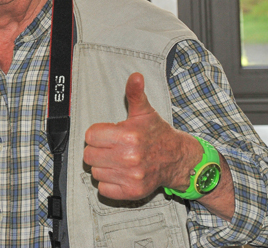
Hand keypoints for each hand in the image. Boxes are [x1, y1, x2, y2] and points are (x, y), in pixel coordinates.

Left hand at [83, 72, 199, 200]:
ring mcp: (131, 176)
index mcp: (128, 136)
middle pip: (89, 155)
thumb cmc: (157, 134)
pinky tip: (120, 173)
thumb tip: (135, 76)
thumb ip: (135, 94)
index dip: (97, 134)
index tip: (109, 134)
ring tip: (117, 159)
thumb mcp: (145, 112)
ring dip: (103, 166)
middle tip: (112, 147)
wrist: (178, 159)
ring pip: (95, 172)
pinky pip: (104, 189)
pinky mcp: (133, 192)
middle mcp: (129, 158)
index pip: (90, 136)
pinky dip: (109, 183)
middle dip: (98, 150)